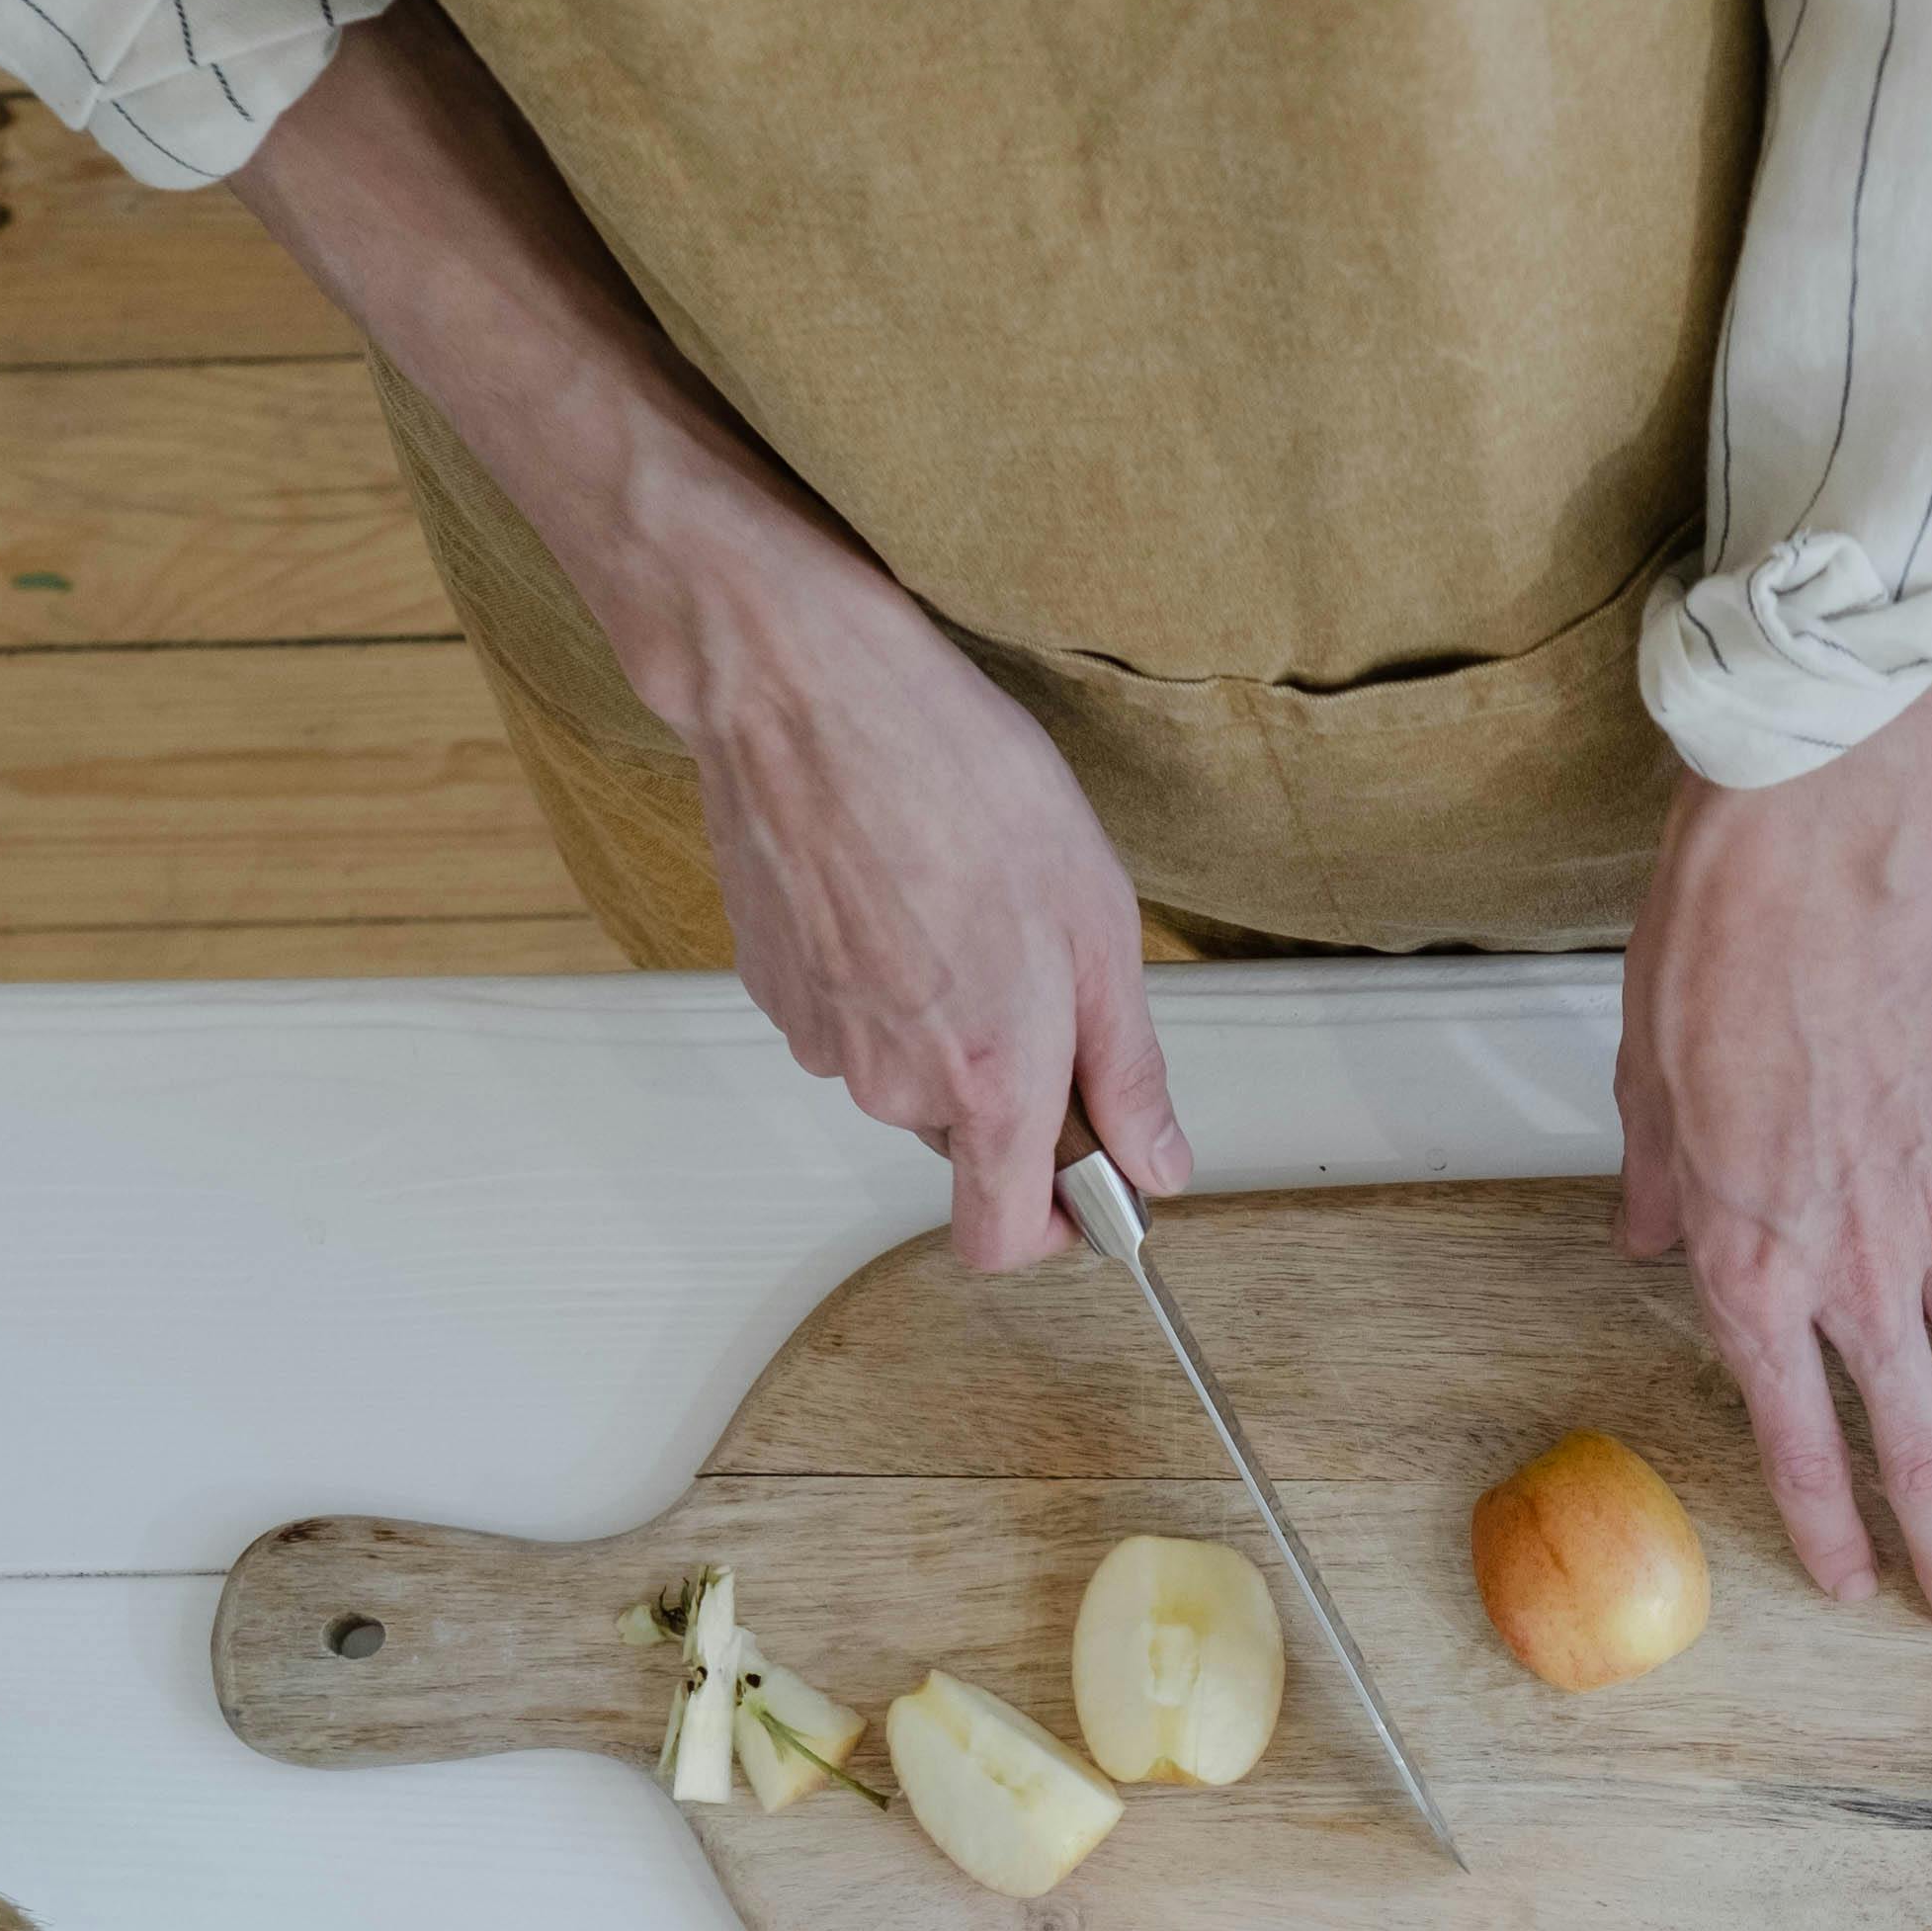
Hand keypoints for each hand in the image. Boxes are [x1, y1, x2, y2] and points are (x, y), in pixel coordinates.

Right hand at [623, 485, 1192, 1270]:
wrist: (805, 691)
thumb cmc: (958, 779)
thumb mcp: (1099, 925)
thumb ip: (1127, 1068)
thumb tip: (1159, 1161)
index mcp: (988, 1079)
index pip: (1002, 1239)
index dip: (1053, 1226)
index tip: (1088, 1178)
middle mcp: (892, 1080)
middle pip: (962, 1137)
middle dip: (1007, 1080)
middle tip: (1036, 960)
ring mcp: (821, 1035)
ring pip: (904, 1070)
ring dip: (944, 1017)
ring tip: (961, 901)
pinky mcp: (772, 985)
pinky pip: (850, 1016)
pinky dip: (882, 975)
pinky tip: (900, 887)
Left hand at [1613, 685, 1931, 1634]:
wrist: (1806, 873)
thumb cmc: (1711, 972)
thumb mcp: (1642, 1100)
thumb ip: (1659, 1196)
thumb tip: (1648, 1243)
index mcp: (1754, 1270)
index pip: (1796, 1438)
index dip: (1828, 1526)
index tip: (1852, 1585)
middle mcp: (1857, 1271)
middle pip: (1913, 1446)